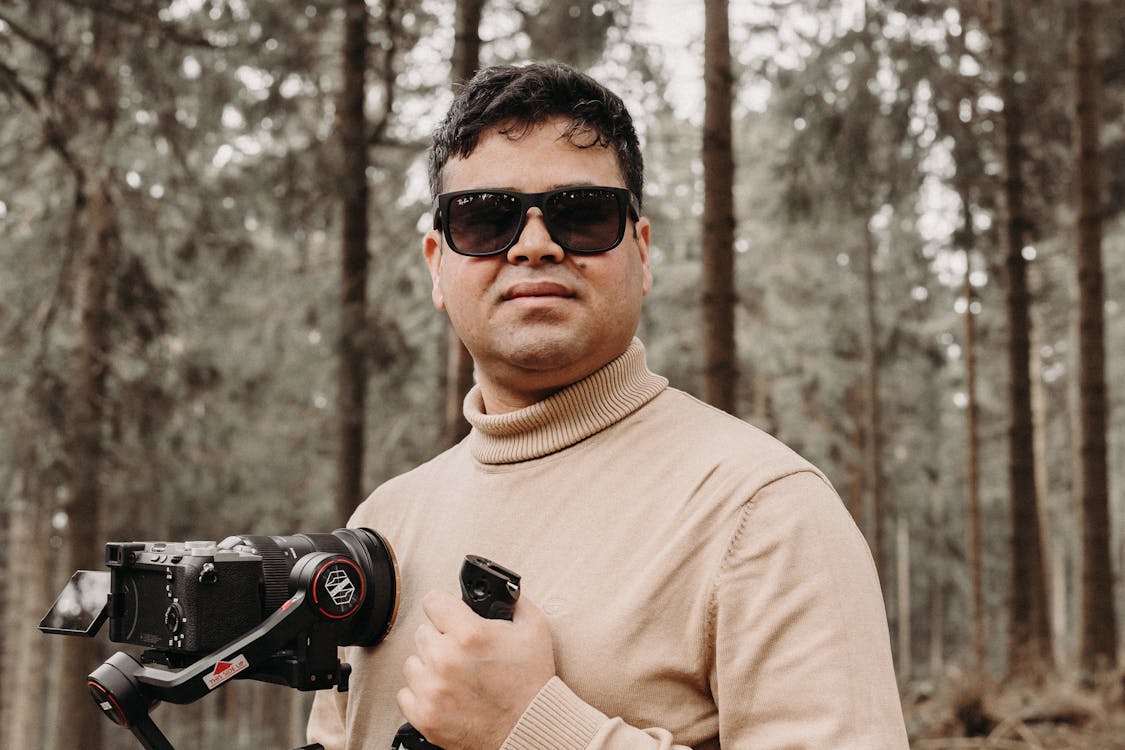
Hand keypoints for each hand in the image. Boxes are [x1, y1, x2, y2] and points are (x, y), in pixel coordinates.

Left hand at [396, 589, 555, 749]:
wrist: (529, 727)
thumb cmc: (531, 682)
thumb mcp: (534, 628)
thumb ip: (514, 600)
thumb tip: (501, 588)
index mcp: (469, 634)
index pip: (432, 601)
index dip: (444, 607)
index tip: (448, 614)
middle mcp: (446, 660)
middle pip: (422, 633)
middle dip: (441, 639)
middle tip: (462, 652)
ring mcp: (433, 690)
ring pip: (412, 663)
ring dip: (429, 666)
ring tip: (454, 675)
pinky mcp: (425, 715)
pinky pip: (405, 693)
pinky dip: (422, 694)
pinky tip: (444, 693)